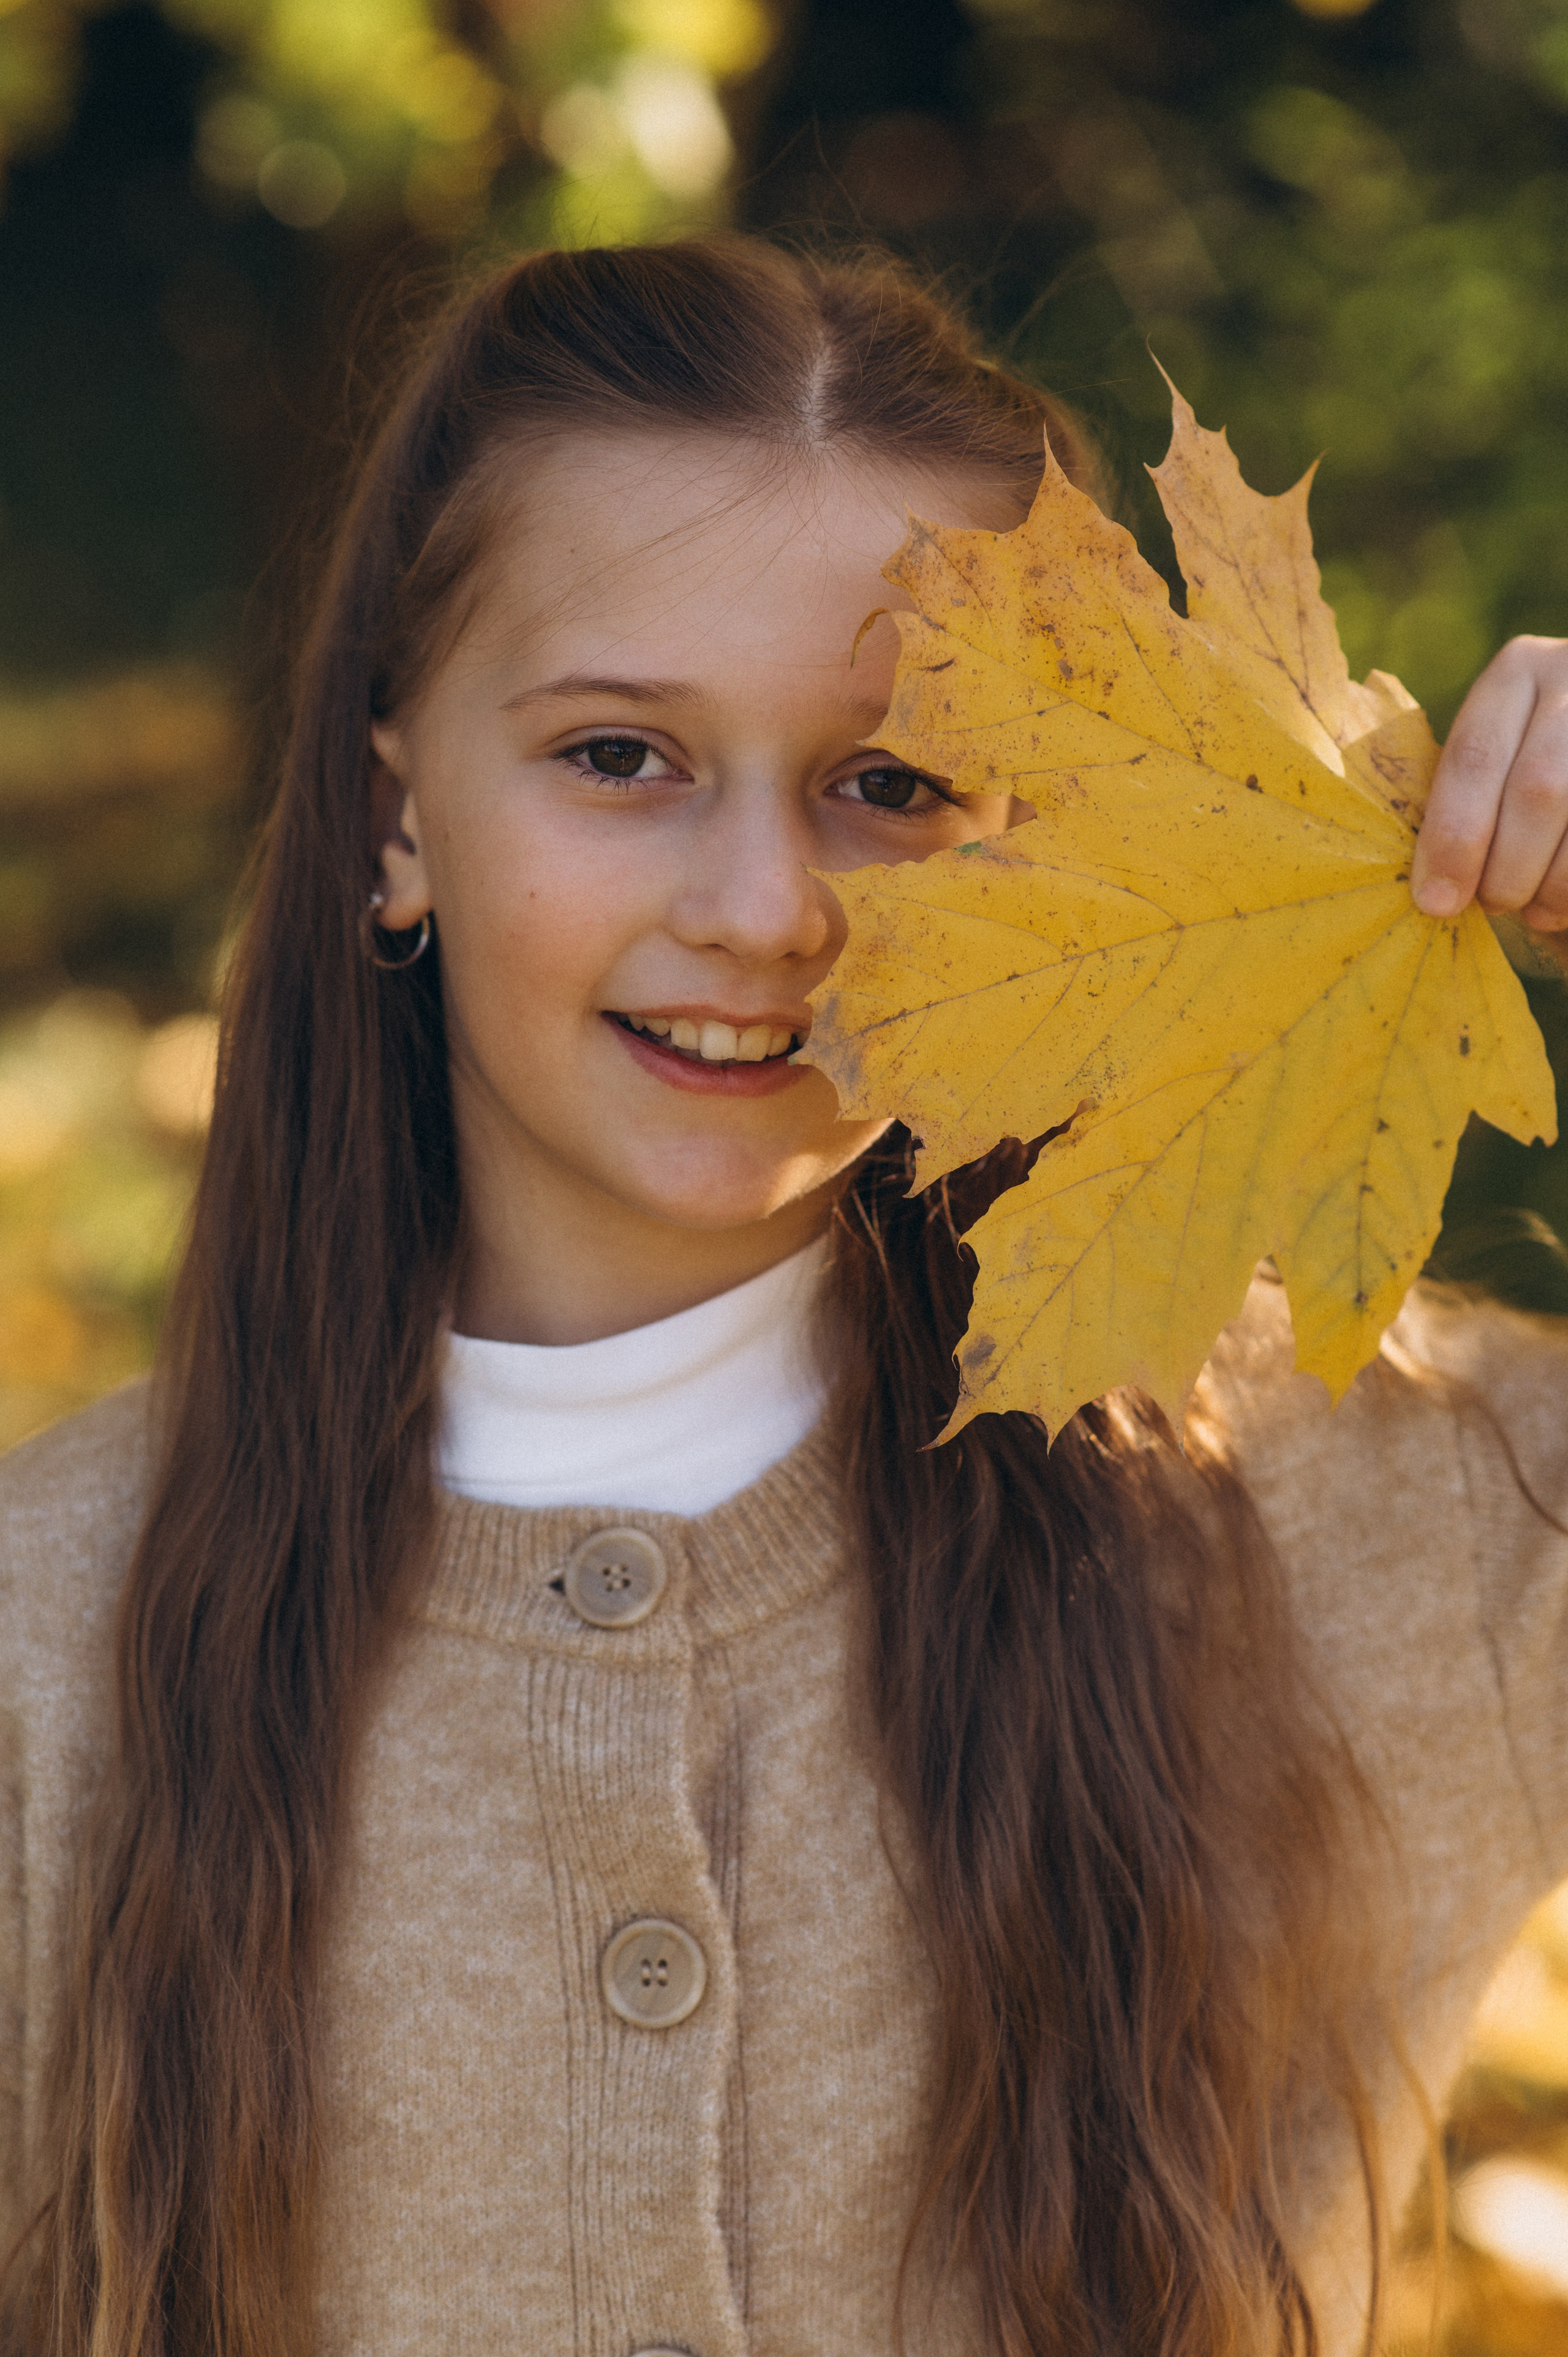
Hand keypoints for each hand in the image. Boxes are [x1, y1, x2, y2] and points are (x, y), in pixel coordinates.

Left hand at [1410, 638, 1567, 961]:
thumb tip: (1437, 889)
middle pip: (1538, 789)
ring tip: (1533, 909)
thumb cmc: (1522, 760)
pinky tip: (1563, 903)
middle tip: (1492, 905)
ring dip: (1552, 885)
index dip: (1453, 838)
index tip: (1436, 900)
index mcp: (1517, 673)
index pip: (1475, 758)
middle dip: (1507, 868)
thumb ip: (1464, 798)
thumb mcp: (1495, 753)